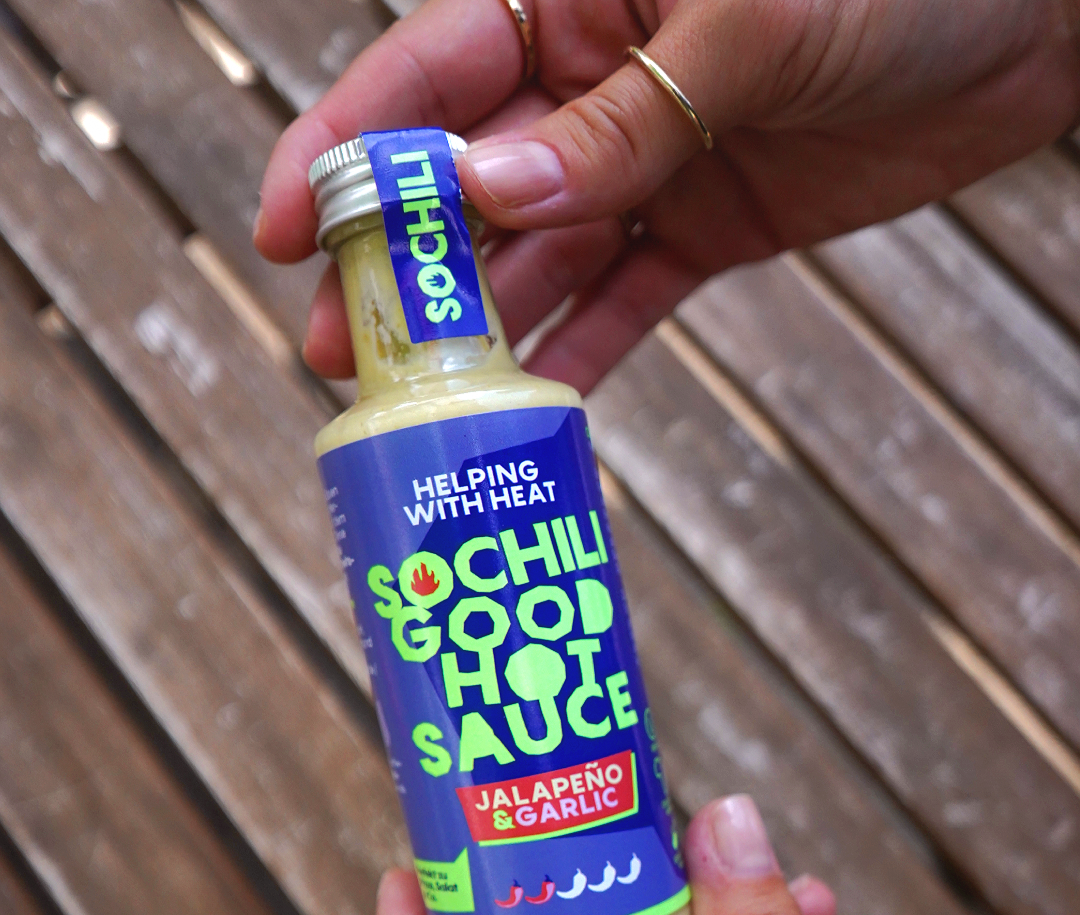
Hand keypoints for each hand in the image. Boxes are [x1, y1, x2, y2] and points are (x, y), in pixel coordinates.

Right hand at [256, 0, 1079, 391]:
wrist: (1038, 26)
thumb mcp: (751, 25)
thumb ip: (621, 119)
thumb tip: (489, 196)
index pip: (435, 71)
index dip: (349, 147)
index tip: (282, 222)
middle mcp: (597, 79)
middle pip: (466, 182)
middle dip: (394, 264)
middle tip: (334, 347)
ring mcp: (649, 161)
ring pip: (535, 254)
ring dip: (470, 326)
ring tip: (404, 395)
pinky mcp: (707, 229)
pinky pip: (625, 301)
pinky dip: (579, 353)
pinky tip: (529, 407)